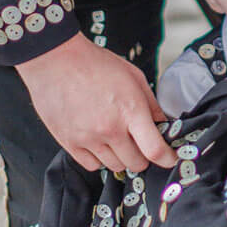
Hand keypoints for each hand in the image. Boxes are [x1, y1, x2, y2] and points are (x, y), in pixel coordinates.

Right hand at [16, 32, 176, 172]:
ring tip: (117, 138)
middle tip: (140, 143)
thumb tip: (163, 125)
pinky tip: (100, 142)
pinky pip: (92, 166)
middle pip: (136, 163)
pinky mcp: (69, 143)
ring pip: (115, 166)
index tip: (170, 158)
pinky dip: (100, 159)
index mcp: (130, 110)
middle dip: (144, 156)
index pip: (154, 150)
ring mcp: (88, 138)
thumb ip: (151, 104)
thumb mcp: (133, 76)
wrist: (56, 60)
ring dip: (122, 157)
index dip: (167, 159)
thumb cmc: (96, 64)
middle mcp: (110, 129)